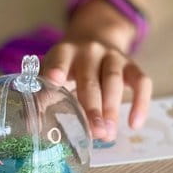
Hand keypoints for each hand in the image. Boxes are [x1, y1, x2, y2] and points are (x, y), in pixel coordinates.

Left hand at [42, 0, 151, 140]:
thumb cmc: (68, 67)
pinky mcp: (132, 65)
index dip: (57, 69)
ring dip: (111, 109)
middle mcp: (89, 51)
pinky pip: (141, 82)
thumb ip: (44, 94)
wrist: (96, 37)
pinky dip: (140, 103)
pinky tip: (135, 124)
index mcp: (64, 52)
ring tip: (108, 135)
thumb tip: (31, 125)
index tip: (54, 81)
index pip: (59, 59)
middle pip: (90, 79)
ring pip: (114, 81)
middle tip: (94, 132)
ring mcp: (112, 56)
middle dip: (91, 107)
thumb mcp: (54, 74)